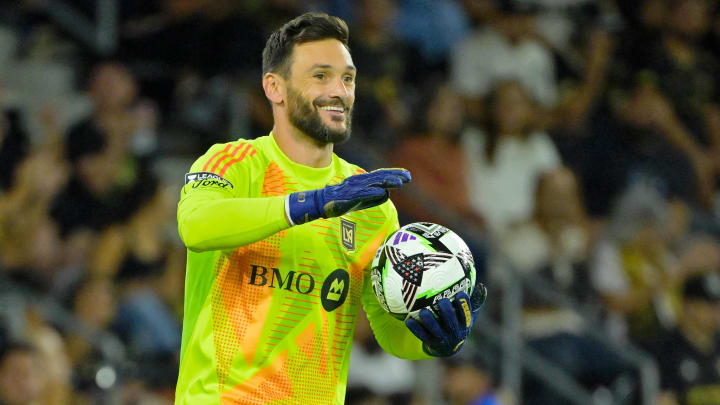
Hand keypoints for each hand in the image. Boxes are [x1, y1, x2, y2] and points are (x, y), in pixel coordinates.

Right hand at [286, 169, 410, 224]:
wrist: (322, 203)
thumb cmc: (342, 202)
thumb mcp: (361, 200)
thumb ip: (373, 197)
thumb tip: (386, 194)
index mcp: (363, 181)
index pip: (381, 175)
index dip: (394, 174)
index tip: (407, 175)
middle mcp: (360, 181)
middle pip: (380, 176)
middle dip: (395, 176)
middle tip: (409, 177)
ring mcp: (354, 187)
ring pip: (374, 183)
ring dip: (387, 182)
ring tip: (400, 183)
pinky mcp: (349, 195)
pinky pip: (362, 193)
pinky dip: (372, 193)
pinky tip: (382, 192)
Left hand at [406, 286, 486, 356]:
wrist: (448, 347)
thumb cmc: (458, 324)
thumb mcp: (468, 316)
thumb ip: (474, 302)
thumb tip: (482, 287)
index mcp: (465, 325)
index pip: (466, 315)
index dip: (464, 305)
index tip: (460, 293)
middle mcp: (455, 333)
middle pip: (451, 323)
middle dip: (447, 312)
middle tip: (441, 301)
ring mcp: (442, 339)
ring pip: (436, 331)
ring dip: (429, 321)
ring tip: (423, 312)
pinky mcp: (431, 343)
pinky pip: (422, 336)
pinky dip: (416, 329)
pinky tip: (409, 321)